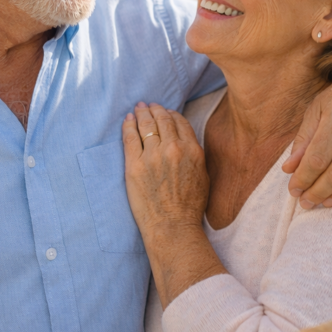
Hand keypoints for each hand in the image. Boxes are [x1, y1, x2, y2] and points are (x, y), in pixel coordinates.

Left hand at [122, 102, 207, 236]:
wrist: (173, 226)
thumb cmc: (190, 207)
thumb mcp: (203, 176)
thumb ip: (196, 155)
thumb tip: (186, 142)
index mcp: (192, 150)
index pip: (180, 122)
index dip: (171, 114)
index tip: (166, 112)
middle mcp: (173, 149)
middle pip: (162, 120)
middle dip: (155, 109)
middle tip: (149, 105)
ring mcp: (152, 157)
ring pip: (146, 126)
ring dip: (141, 114)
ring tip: (138, 108)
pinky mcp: (134, 166)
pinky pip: (130, 138)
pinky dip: (128, 126)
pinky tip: (127, 120)